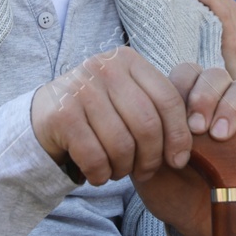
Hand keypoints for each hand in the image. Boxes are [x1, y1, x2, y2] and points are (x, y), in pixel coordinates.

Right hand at [30, 46, 197, 187]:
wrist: (44, 114)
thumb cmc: (98, 111)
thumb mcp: (127, 97)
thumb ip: (157, 108)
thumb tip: (190, 142)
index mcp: (128, 60)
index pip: (168, 99)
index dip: (179, 135)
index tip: (179, 160)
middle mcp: (104, 68)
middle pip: (147, 124)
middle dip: (151, 158)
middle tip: (146, 172)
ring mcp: (80, 89)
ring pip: (121, 144)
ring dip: (124, 169)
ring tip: (119, 171)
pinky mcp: (62, 115)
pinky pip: (95, 157)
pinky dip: (101, 174)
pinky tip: (99, 174)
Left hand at [131, 62, 235, 235]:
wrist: (197, 223)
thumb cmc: (170, 190)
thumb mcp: (148, 168)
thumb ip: (143, 144)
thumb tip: (139, 125)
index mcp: (187, 105)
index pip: (188, 73)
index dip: (184, 89)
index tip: (179, 122)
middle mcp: (217, 107)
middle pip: (217, 75)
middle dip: (207, 95)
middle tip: (198, 128)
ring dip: (234, 106)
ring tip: (221, 136)